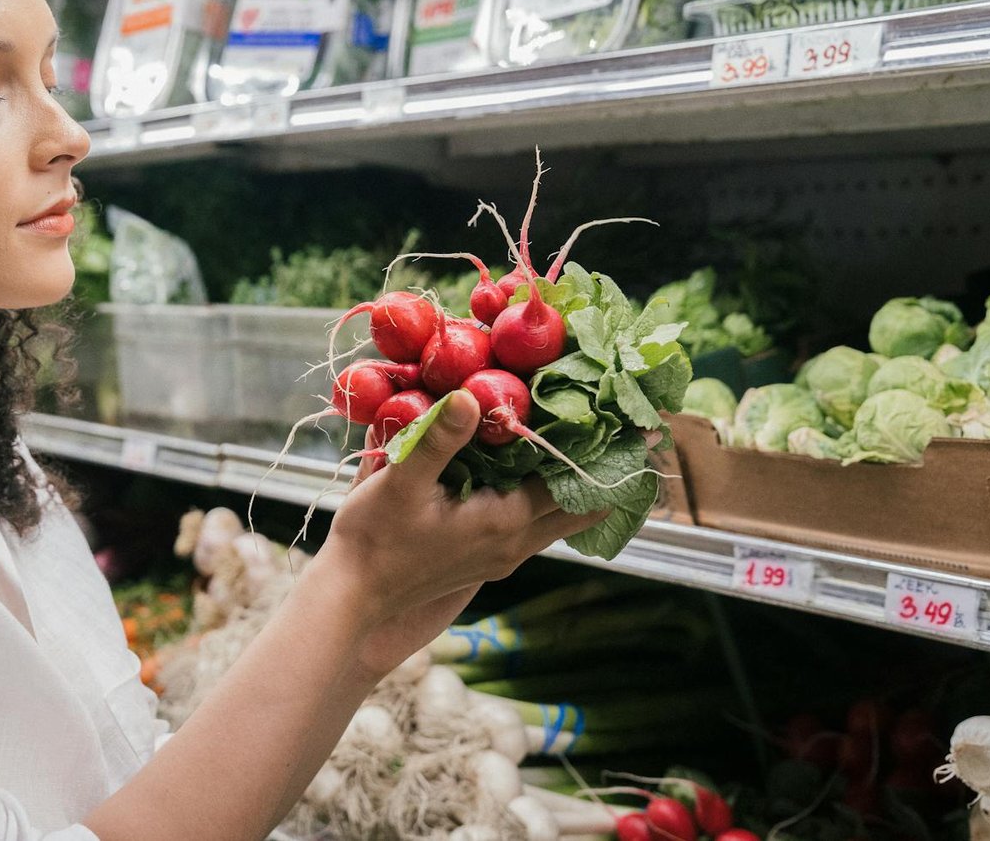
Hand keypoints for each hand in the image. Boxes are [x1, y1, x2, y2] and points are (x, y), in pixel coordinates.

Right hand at [314, 389, 605, 677]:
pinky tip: (545, 478)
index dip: (602, 455)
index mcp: (503, 521)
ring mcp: (503, 556)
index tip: (633, 426)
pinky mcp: (488, 560)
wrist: (353, 592)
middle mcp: (514, 543)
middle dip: (607, 474)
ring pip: (562, 522)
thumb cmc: (374, 537)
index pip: (572, 485)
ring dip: (583, 490)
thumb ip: (439, 439)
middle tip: (635, 436)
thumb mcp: (401, 481)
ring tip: (602, 453)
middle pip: (581, 508)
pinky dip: (554, 502)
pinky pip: (539, 528)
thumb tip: (470, 397)